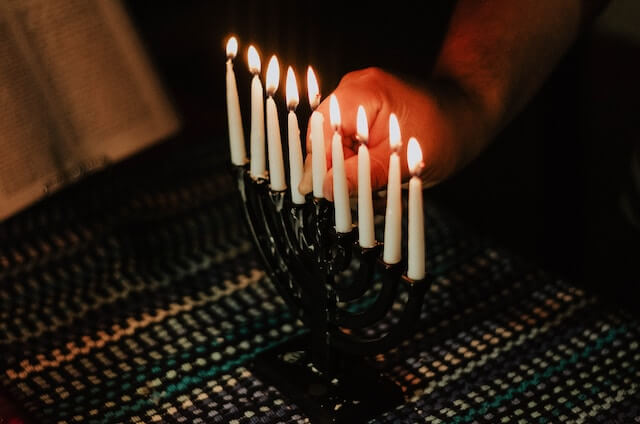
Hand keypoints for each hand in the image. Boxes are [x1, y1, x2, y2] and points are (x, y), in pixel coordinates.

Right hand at [298, 67, 482, 200]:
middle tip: (354, 198)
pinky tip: (378, 181)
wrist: (466, 115)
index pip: (321, 131)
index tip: (324, 194)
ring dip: (349, 173)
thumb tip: (327, 190)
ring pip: (333, 148)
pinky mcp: (360, 118)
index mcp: (363, 92)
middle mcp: (352, 92)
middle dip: (336, 172)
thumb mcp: (406, 162)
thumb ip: (365, 175)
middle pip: (323, 139)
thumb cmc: (446, 132)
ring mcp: (355, 104)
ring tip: (377, 190)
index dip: (319, 165)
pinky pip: (346, 147)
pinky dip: (358, 168)